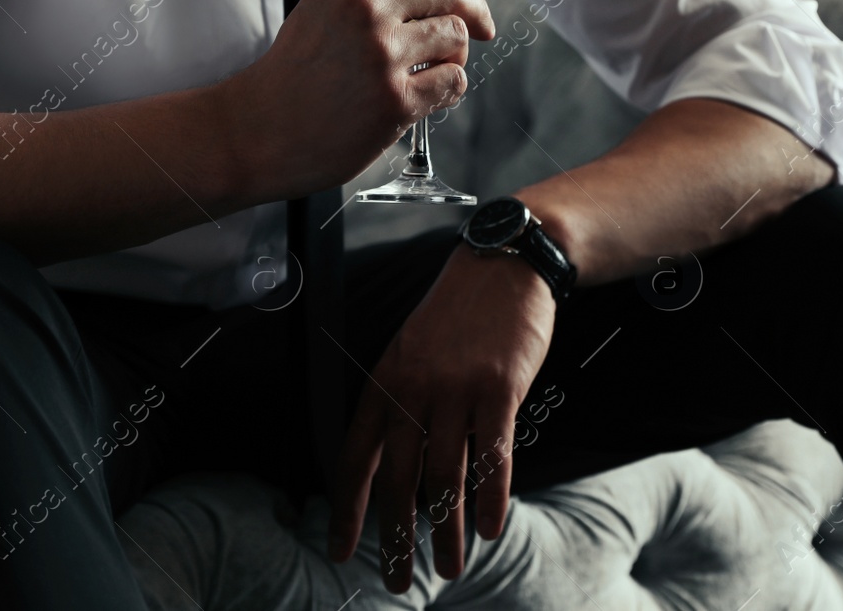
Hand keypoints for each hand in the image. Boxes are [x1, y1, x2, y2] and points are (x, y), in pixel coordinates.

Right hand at [226, 0, 496, 198]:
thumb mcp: (325, 4)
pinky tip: (423, 95)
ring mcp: (382, 53)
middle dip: (476, 12)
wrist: (259, 129)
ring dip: (455, 54)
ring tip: (430, 70)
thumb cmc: (297, 70)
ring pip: (456, 37)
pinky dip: (448, 88)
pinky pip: (453, 82)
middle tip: (482, 29)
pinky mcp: (395, 99)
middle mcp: (366, 6)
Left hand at [328, 245, 555, 591]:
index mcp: (385, 382)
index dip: (347, 510)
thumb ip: (402, 404)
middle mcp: (413, 388)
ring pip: (445, 476)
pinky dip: (490, 498)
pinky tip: (491, 527)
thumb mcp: (412, 351)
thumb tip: (395, 464)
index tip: (340, 549)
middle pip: (399, 479)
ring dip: (447, 531)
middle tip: (400, 578)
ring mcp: (455, 388)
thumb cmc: (460, 313)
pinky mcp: (498, 388)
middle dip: (397, 538)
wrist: (503, 263)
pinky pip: (492, 456)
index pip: (356, 458)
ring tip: (452, 567)